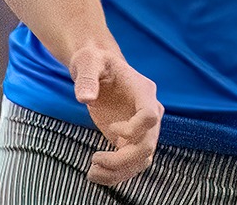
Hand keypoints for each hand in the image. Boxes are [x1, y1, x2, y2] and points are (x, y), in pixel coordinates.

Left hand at [70, 42, 161, 185]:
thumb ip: (87, 78)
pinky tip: (94, 174)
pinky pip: (131, 163)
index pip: (151, 116)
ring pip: (142, 160)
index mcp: (144, 91)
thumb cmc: (94, 62)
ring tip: (91, 173)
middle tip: (94, 159)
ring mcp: (142, 128)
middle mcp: (149, 111)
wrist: (97, 70)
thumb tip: (85, 98)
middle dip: (123, 159)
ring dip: (119, 172)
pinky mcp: (131, 140)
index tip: (111, 128)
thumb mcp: (88, 62)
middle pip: (148, 144)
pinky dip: (115, 174)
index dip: (133, 128)